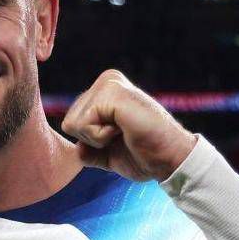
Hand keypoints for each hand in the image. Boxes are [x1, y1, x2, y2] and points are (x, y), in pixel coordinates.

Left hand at [59, 70, 197, 181]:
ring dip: (97, 138)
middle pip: (68, 122)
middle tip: (123, 136)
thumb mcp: (108, 154)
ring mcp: (109, 83)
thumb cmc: (144, 155)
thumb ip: (88, 149)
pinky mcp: (111, 92)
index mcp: (105, 91)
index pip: (71, 123)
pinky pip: (83, 124)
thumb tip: (75, 148)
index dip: (91, 142)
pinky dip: (101, 137)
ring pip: (73, 124)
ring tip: (124, 132)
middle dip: (92, 140)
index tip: (120, 138)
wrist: (169, 159)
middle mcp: (107, 80)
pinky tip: (124, 130)